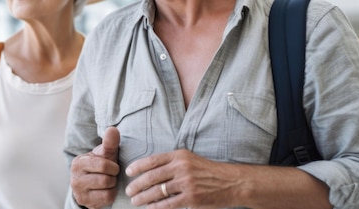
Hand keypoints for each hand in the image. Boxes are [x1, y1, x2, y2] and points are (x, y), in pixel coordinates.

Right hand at [70, 126, 120, 208]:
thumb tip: (112, 129)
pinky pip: (106, 199)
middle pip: (105, 179)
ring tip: (109, 182)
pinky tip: (107, 190)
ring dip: (113, 186)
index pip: (102, 165)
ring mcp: (79, 192)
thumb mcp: (104, 154)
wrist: (91, 184)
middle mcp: (75, 178)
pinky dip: (111, 195)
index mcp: (78, 162)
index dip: (113, 167)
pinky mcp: (84, 202)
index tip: (113, 166)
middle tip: (111, 175)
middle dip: (113, 177)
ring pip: (106, 190)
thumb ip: (109, 142)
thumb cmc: (100, 165)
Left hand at [125, 149, 240, 207]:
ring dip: (143, 197)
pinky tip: (150, 208)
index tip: (128, 172)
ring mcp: (186, 183)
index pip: (152, 160)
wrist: (231, 182)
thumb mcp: (189, 159)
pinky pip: (168, 204)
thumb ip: (171, 162)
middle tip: (128, 191)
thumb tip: (149, 170)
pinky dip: (156, 207)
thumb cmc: (208, 171)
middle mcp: (181, 167)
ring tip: (135, 201)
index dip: (138, 166)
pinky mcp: (191, 198)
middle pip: (152, 177)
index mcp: (179, 155)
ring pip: (157, 191)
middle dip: (137, 185)